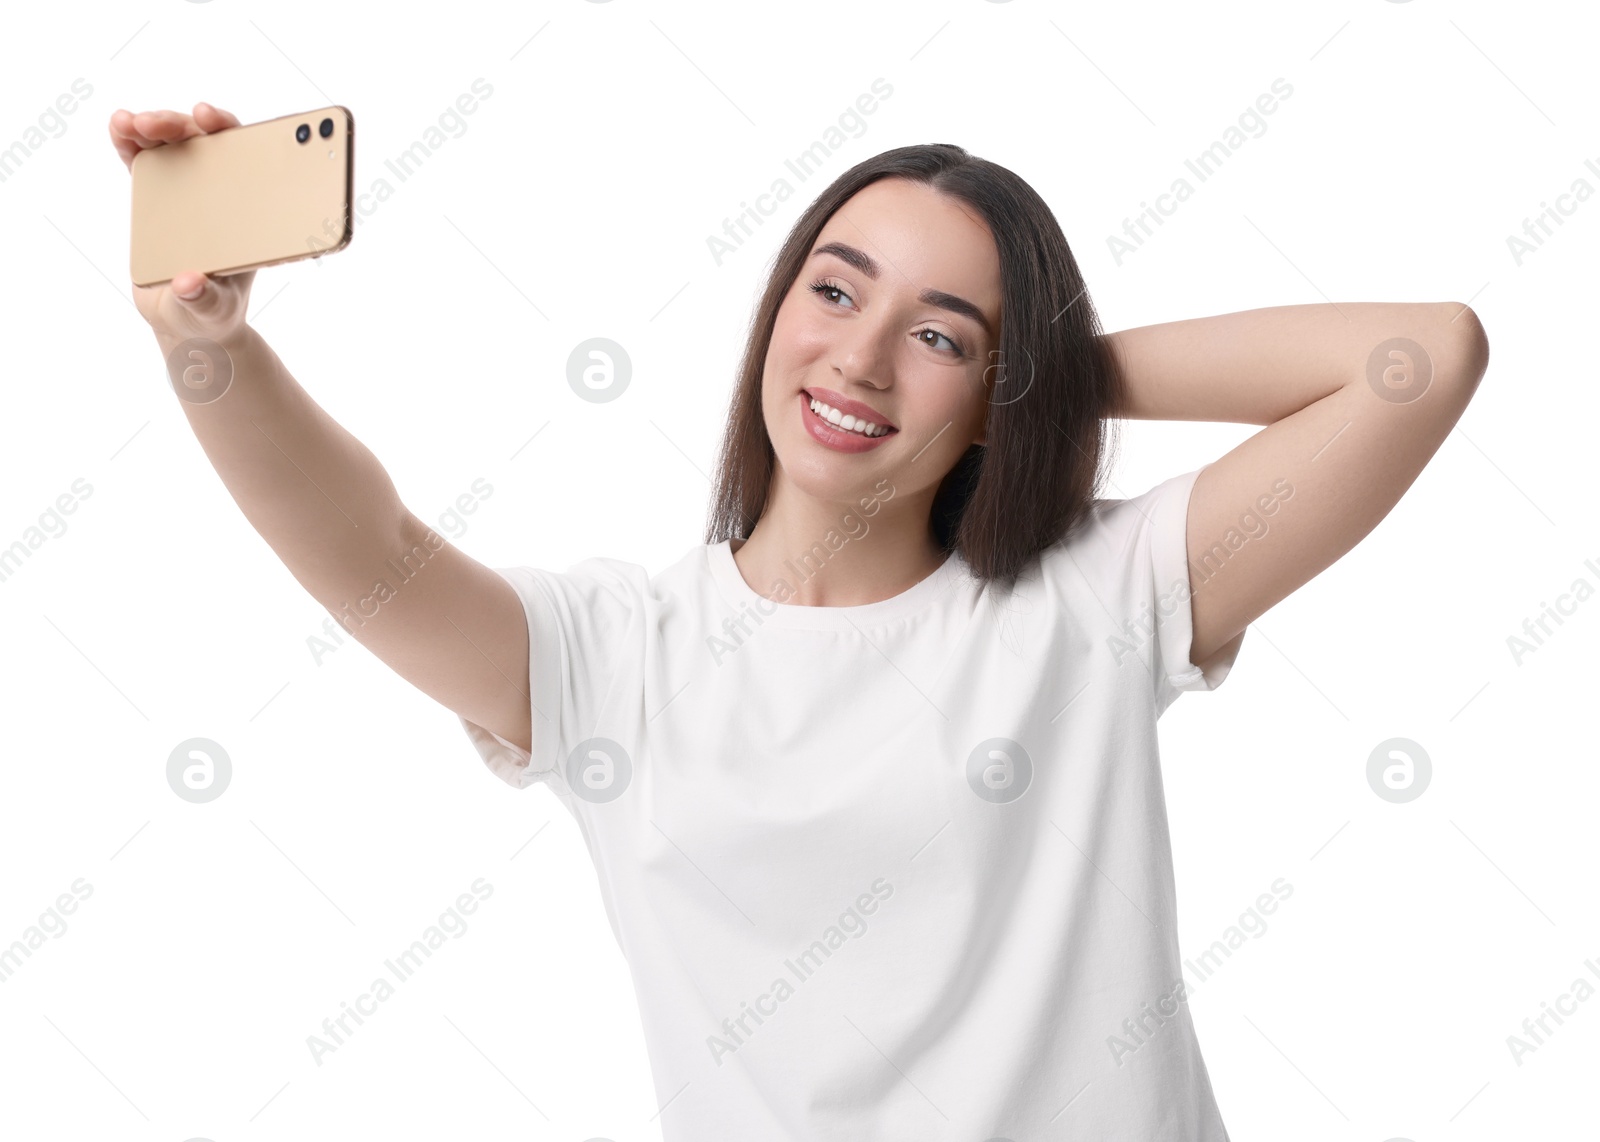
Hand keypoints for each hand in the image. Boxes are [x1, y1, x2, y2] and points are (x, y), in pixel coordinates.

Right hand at [111, 102, 255, 345]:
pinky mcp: (156, 196)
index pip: (246, 159)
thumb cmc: (212, 312)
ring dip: (152, 126)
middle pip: (205, 143)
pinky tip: (118, 127)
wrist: (186, 320)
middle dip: (181, 125)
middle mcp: (221, 193)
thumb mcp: (212, 310)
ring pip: (173, 144)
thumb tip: (189, 282)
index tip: (208, 117)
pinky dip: (129, 141)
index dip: (229, 131)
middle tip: (155, 123)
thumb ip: (203, 299)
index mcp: (247, 213)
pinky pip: (142, 160)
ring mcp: (188, 191)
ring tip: (130, 124)